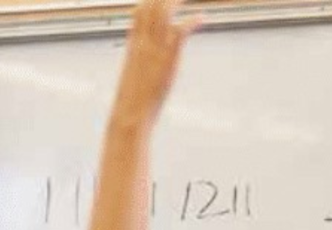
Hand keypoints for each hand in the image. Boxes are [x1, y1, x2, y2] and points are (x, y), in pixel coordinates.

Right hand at [113, 0, 199, 129]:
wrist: (129, 115)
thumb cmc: (131, 103)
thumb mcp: (133, 78)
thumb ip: (140, 66)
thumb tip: (145, 69)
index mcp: (133, 45)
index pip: (139, 12)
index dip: (151, 1)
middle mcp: (143, 42)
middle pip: (152, 5)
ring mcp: (155, 48)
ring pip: (164, 12)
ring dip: (176, 2)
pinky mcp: (167, 57)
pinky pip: (180, 30)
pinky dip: (192, 21)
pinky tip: (202, 17)